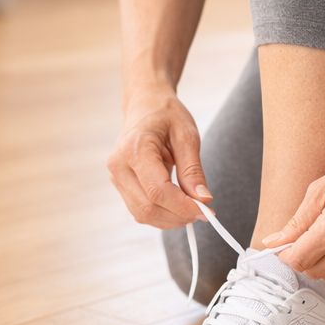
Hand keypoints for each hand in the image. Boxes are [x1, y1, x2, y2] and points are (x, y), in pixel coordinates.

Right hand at [108, 84, 209, 228]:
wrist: (144, 105)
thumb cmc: (166, 115)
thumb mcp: (187, 136)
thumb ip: (193, 170)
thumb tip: (203, 200)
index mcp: (135, 149)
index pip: (158, 191)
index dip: (183, 206)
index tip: (207, 210)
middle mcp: (119, 165)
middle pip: (147, 207)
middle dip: (178, 216)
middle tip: (204, 211)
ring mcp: (116, 176)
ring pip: (141, 213)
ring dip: (170, 219)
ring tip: (193, 208)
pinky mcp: (120, 184)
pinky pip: (139, 208)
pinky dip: (162, 213)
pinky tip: (179, 205)